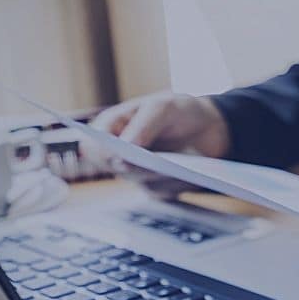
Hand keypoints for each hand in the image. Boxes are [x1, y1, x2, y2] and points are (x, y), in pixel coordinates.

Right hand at [85, 92, 230, 198]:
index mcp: (111, 126)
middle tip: (158, 166)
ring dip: (161, 176)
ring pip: (141, 182)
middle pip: (116, 169)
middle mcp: (118, 151)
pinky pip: (161, 191)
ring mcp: (135, 170)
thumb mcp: (163, 108)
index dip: (104, 153)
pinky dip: (175, 183)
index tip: (120, 156)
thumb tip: (125, 149)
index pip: (94, 145)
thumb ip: (143, 125)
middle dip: (138, 168)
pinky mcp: (154, 184)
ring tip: (180, 169)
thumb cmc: (178, 110)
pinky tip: (188, 175)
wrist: (204, 125)